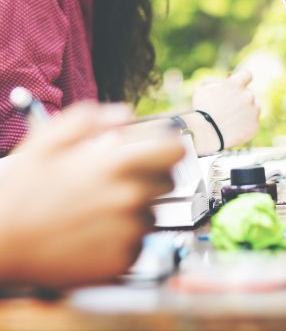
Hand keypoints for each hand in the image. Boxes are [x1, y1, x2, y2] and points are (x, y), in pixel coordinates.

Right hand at [0, 102, 184, 287]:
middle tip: (119, 182)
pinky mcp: (123, 260)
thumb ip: (90, 119)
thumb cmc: (18, 192)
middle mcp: (129, 199)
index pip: (175, 151)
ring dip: (134, 210)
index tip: (161, 150)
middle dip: (149, 178)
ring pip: (151, 214)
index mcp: (115, 166)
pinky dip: (123, 238)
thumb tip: (125, 114)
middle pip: (167, 183)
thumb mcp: (45, 141)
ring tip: (96, 211)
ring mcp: (128, 232)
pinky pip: (138, 243)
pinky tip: (93, 233)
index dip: (169, 148)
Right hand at [191, 70, 259, 151]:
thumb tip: (227, 79)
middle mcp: (248, 96)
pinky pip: (253, 121)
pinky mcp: (255, 125)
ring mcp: (253, 111)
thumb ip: (215, 81)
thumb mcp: (203, 89)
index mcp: (237, 84)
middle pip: (249, 94)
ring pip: (254, 107)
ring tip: (231, 119)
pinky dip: (245, 124)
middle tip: (230, 107)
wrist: (206, 135)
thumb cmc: (201, 110)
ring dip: (246, 110)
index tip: (239, 85)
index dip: (242, 80)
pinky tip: (234, 128)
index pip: (247, 75)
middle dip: (241, 98)